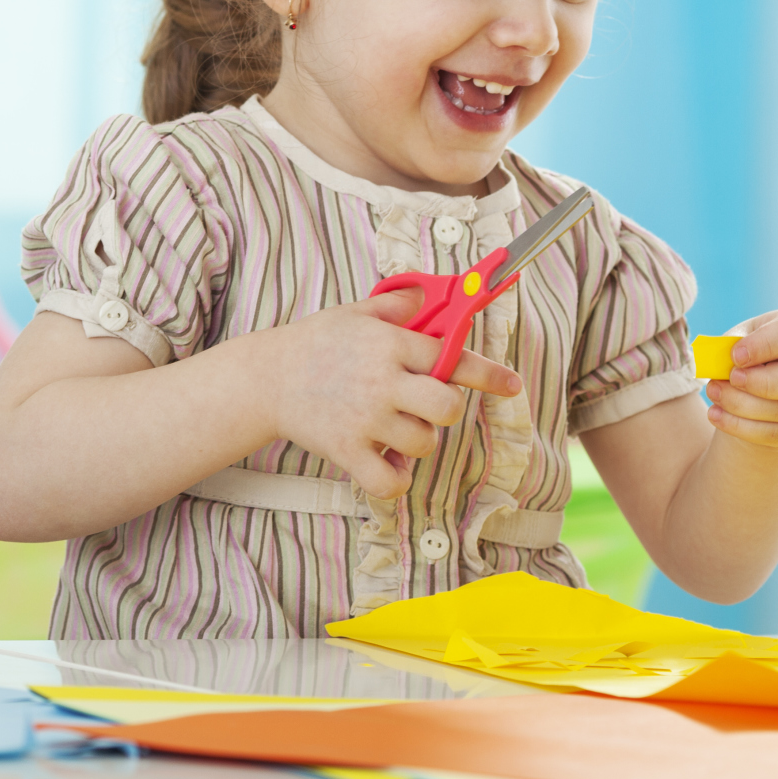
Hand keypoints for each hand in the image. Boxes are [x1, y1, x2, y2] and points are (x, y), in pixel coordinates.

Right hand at [269, 290, 522, 498]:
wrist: (266, 378)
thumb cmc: (314, 343)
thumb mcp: (354, 313)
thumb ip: (395, 306)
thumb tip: (428, 297)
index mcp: (389, 344)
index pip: (451, 357)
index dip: (487, 373)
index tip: (511, 384)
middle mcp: (382, 382)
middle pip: (447, 407)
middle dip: (446, 409)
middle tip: (426, 406)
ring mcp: (365, 419)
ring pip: (423, 444)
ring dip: (417, 441)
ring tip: (394, 429)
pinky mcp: (347, 450)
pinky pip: (390, 481)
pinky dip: (396, 478)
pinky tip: (387, 463)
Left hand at [705, 309, 777, 450]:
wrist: (755, 387)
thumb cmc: (746, 353)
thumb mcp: (738, 340)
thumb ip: (731, 345)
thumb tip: (720, 362)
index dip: (766, 343)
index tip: (736, 355)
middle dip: (765, 382)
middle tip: (732, 378)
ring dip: (744, 404)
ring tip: (714, 392)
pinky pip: (777, 434)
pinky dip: (743, 427)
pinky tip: (717, 415)